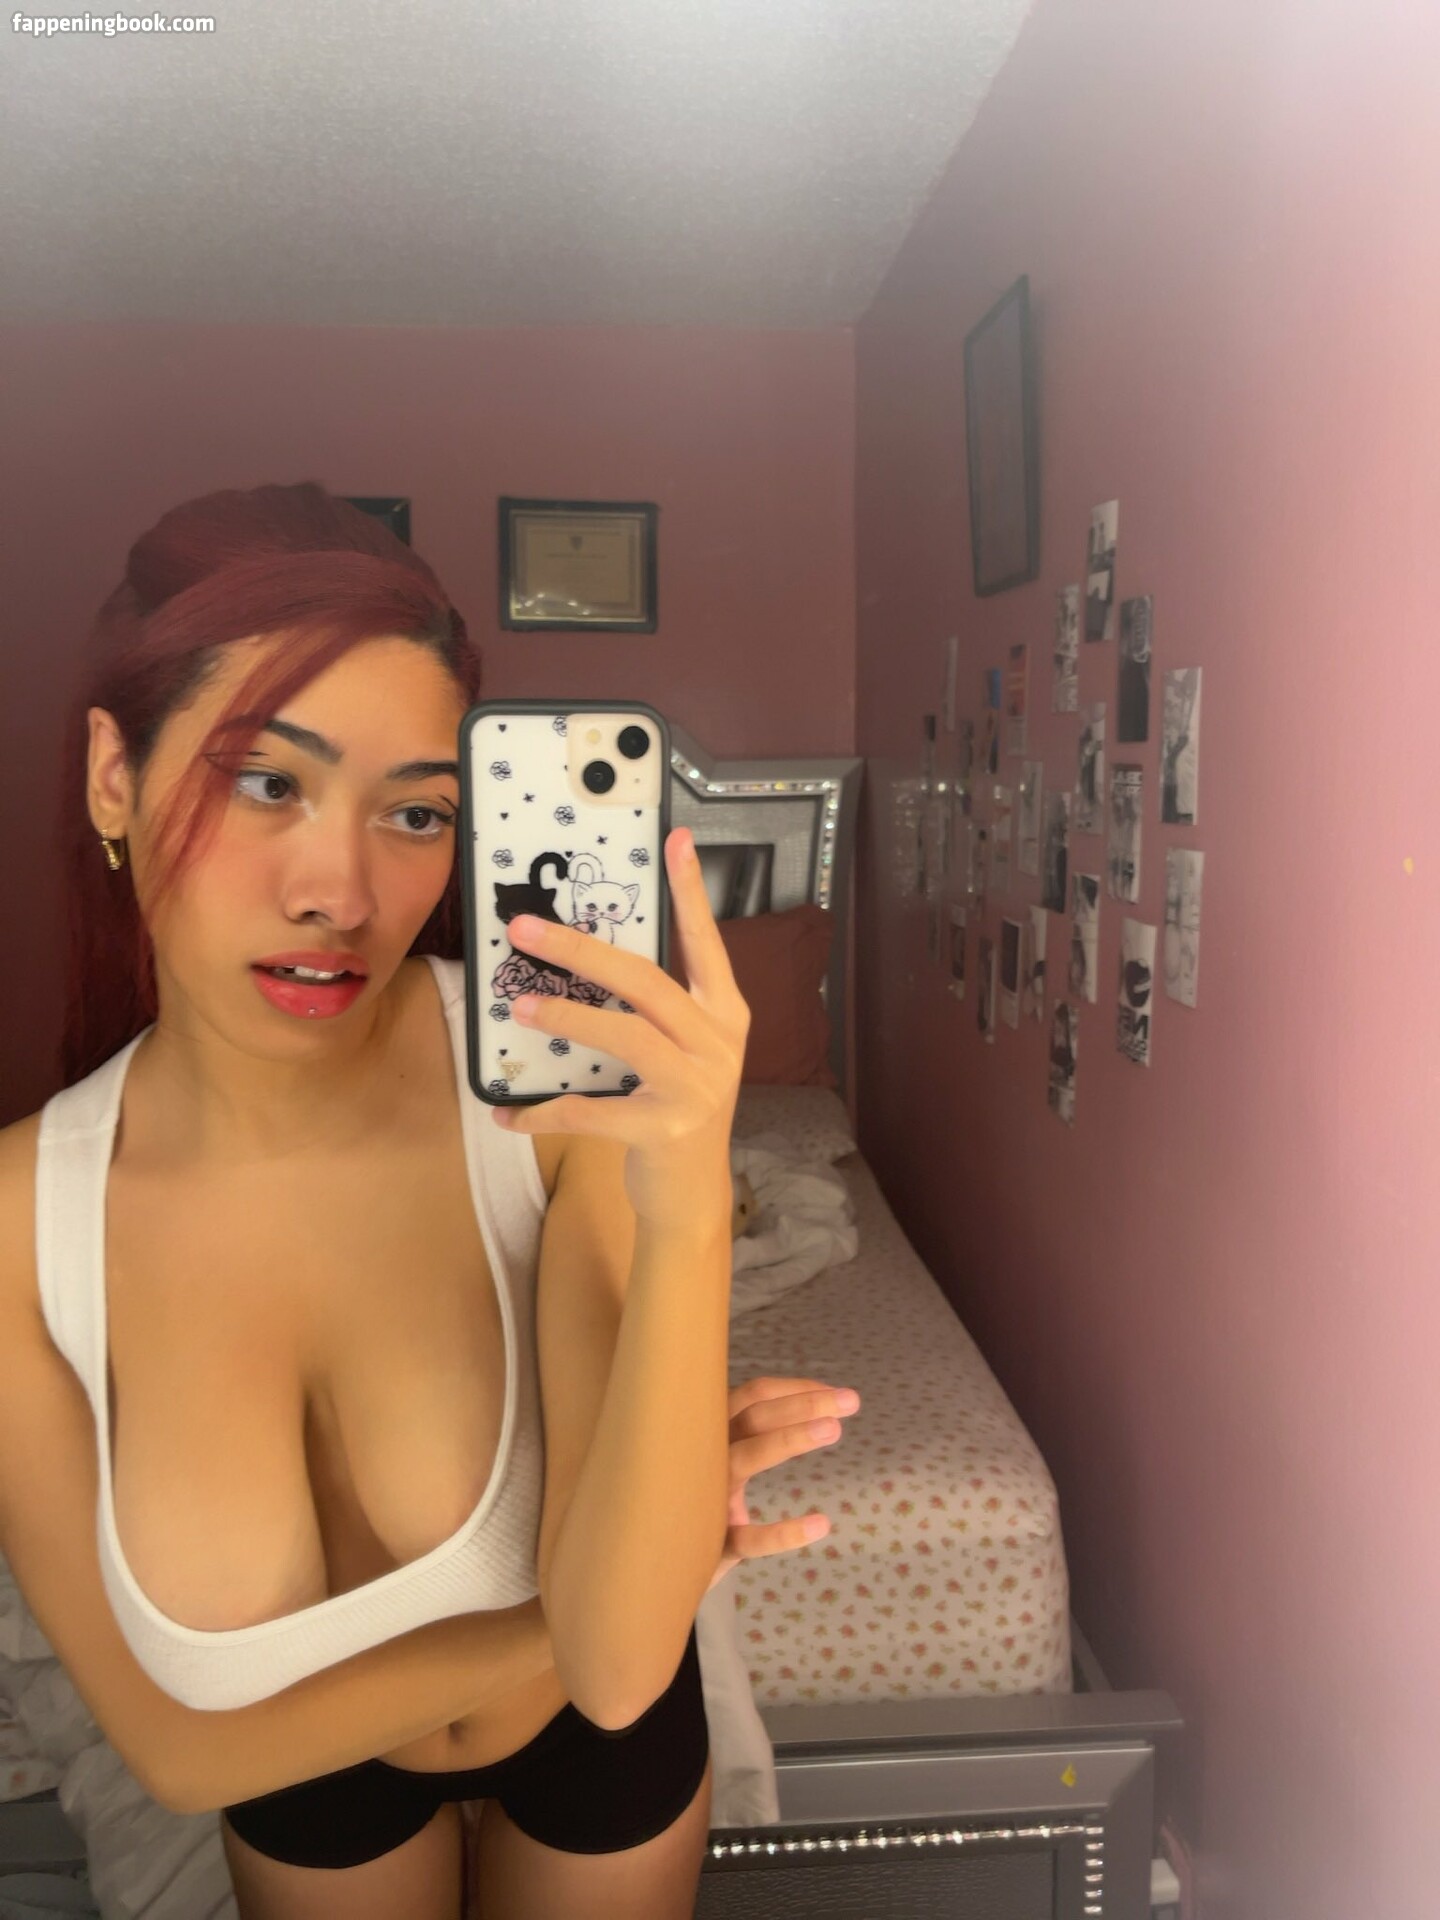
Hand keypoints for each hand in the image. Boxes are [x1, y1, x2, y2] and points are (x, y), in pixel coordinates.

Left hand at [493, 828, 749, 1230]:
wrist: (692, 1194)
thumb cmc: (676, 1107)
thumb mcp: (679, 1051)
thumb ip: (652, 1010)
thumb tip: (582, 956)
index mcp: (724, 1014)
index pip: (705, 943)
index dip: (690, 892)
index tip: (677, 839)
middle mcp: (718, 1044)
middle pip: (648, 982)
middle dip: (583, 950)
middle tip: (526, 928)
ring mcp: (697, 1088)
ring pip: (627, 1037)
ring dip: (568, 1017)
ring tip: (520, 1005)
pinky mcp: (665, 1131)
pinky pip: (593, 1112)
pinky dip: (545, 1112)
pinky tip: (509, 1113)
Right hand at [707, 1375, 860, 1592]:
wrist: (647, 1566)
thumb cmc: (690, 1505)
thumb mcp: (715, 1465)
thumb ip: (744, 1439)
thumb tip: (807, 1412)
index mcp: (708, 1434)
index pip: (751, 1396)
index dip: (794, 1390)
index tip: (833, 1393)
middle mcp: (703, 1457)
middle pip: (753, 1417)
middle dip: (803, 1404)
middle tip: (851, 1400)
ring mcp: (703, 1499)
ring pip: (745, 1458)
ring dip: (790, 1438)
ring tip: (834, 1430)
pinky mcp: (708, 1544)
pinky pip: (747, 1539)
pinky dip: (783, 1533)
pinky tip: (821, 1525)